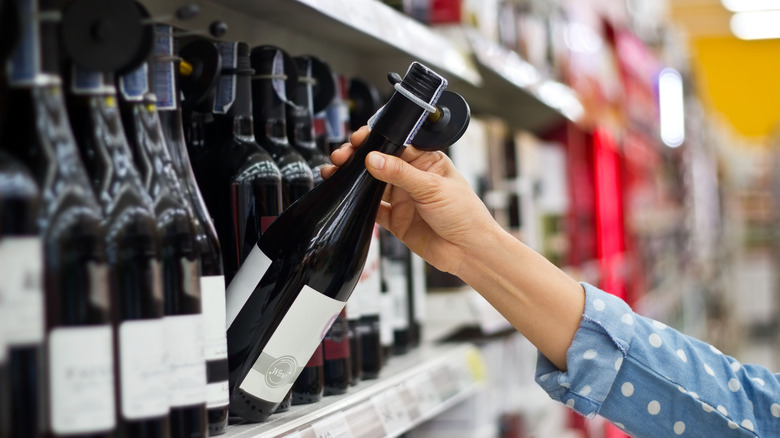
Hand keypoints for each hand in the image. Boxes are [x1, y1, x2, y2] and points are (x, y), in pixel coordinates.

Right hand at [323, 126, 502, 276]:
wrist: (468, 251)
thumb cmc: (465, 214)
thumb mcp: (432, 188)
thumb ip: (400, 174)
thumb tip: (373, 158)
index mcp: (426, 161)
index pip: (396, 143)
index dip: (376, 139)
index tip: (358, 139)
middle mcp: (413, 178)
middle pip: (379, 162)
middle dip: (358, 157)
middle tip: (342, 156)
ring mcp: (403, 198)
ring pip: (371, 184)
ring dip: (354, 178)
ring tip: (336, 172)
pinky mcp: (396, 220)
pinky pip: (372, 209)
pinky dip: (358, 204)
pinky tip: (347, 197)